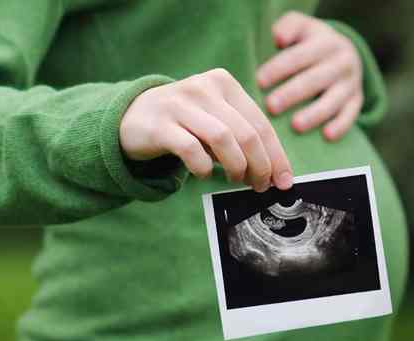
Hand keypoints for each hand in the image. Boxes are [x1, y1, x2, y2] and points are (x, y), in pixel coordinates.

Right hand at [120, 69, 293, 191]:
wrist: (130, 116)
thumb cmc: (183, 123)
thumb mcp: (213, 118)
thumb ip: (239, 135)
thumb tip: (272, 170)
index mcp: (223, 82)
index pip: (259, 122)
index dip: (276, 154)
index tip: (283, 180)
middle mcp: (203, 88)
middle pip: (245, 132)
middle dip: (260, 165)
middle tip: (261, 186)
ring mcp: (179, 104)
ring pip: (223, 138)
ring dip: (236, 166)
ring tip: (236, 180)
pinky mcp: (160, 124)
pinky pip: (191, 149)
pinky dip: (204, 167)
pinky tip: (204, 174)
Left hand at [257, 11, 363, 140]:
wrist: (344, 52)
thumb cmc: (308, 42)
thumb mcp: (300, 26)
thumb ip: (287, 27)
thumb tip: (278, 38)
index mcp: (325, 42)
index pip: (298, 56)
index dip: (278, 69)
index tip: (259, 82)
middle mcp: (341, 62)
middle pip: (315, 79)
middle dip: (292, 94)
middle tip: (271, 106)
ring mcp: (351, 83)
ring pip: (333, 100)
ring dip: (314, 114)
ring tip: (295, 126)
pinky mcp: (357, 100)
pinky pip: (351, 114)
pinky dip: (341, 126)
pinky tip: (326, 136)